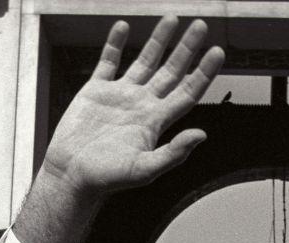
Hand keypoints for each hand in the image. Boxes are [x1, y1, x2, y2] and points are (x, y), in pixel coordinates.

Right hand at [43, 16, 224, 196]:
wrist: (71, 175)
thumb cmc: (106, 178)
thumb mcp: (144, 169)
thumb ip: (173, 153)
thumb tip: (202, 134)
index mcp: (155, 122)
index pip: (187, 92)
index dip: (203, 73)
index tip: (217, 51)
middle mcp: (141, 106)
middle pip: (171, 72)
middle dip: (186, 49)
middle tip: (200, 25)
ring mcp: (119, 97)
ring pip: (144, 62)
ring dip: (158, 41)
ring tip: (171, 18)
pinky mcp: (95, 92)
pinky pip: (108, 62)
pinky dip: (115, 44)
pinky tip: (124, 27)